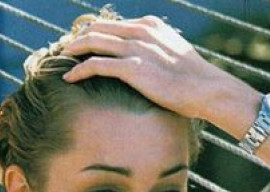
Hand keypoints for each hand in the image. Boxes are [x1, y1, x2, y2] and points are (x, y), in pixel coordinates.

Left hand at [62, 15, 254, 135]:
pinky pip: (97, 65)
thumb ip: (156, 53)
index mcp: (149, 25)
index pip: (114, 25)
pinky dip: (80, 70)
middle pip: (99, 29)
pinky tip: (70, 78)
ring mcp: (136, 48)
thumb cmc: (194, 80)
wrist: (206, 89)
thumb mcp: (173, 57)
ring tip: (63, 61)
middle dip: (79, 38)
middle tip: (66, 51)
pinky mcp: (132, 68)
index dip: (94, 33)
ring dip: (74, 51)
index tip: (82, 44)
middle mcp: (140, 31)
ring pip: (93, 42)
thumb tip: (147, 67)